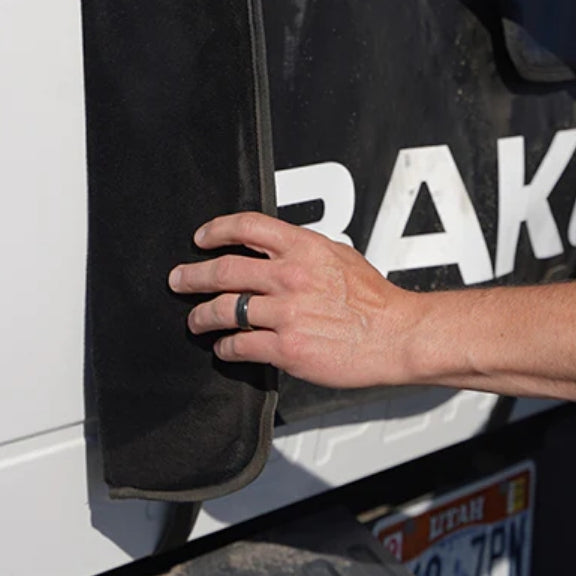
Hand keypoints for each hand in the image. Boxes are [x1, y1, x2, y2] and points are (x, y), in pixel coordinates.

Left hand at [169, 211, 420, 387]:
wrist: (395, 335)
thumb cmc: (374, 300)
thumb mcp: (339, 255)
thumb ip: (305, 250)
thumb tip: (278, 248)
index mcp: (304, 248)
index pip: (247, 227)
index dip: (216, 230)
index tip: (202, 238)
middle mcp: (290, 277)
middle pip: (223, 270)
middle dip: (192, 275)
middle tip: (180, 278)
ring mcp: (285, 313)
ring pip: (223, 310)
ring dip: (201, 316)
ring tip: (196, 319)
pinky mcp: (285, 348)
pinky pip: (239, 345)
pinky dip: (225, 347)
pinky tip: (224, 347)